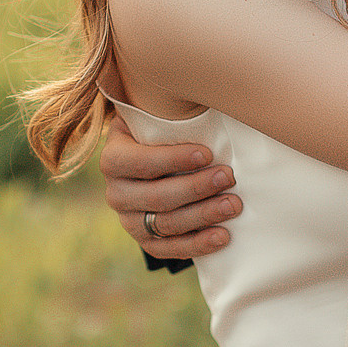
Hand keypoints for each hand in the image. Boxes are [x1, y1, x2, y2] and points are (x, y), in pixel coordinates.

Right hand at [100, 115, 242, 259]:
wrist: (154, 160)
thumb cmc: (163, 132)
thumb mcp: (158, 118)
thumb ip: (175, 117)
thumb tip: (210, 98)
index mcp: (113, 158)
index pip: (139, 162)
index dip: (172, 159)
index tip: (207, 153)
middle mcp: (116, 193)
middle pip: (156, 197)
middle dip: (196, 188)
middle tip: (229, 177)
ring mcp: (129, 220)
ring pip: (166, 224)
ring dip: (203, 215)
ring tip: (234, 205)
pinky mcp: (146, 240)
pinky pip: (169, 248)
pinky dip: (197, 244)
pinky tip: (223, 236)